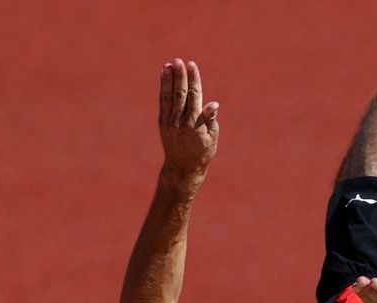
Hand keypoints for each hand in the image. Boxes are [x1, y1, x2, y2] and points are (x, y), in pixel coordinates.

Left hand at [158, 59, 218, 186]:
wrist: (183, 168)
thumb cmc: (202, 152)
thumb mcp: (212, 138)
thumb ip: (211, 120)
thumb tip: (213, 104)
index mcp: (195, 124)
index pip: (195, 96)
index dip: (193, 79)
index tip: (192, 65)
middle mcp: (180, 121)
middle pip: (180, 94)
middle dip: (180, 76)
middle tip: (179, 61)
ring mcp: (169, 122)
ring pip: (169, 96)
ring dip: (169, 79)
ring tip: (169, 65)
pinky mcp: (162, 123)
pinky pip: (163, 102)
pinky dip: (163, 88)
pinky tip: (163, 76)